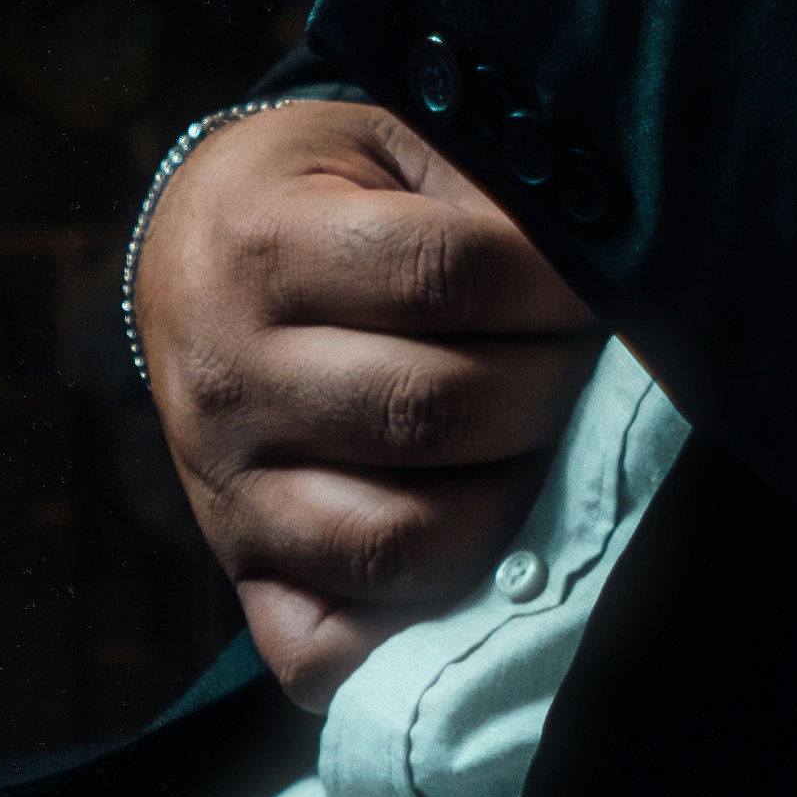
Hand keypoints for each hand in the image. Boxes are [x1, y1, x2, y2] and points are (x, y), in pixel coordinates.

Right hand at [136, 95, 605, 712]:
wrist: (188, 251)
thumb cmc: (323, 193)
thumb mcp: (388, 147)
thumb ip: (484, 195)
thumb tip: (607, 262)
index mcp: (262, 245)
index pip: (446, 276)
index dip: (553, 287)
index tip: (601, 286)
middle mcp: (228, 376)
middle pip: (434, 410)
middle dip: (551, 390)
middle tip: (587, 365)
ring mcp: (227, 488)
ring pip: (400, 539)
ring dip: (513, 506)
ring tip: (544, 449)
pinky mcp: (239, 568)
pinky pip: (323, 650)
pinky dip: (410, 637)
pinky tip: (473, 572)